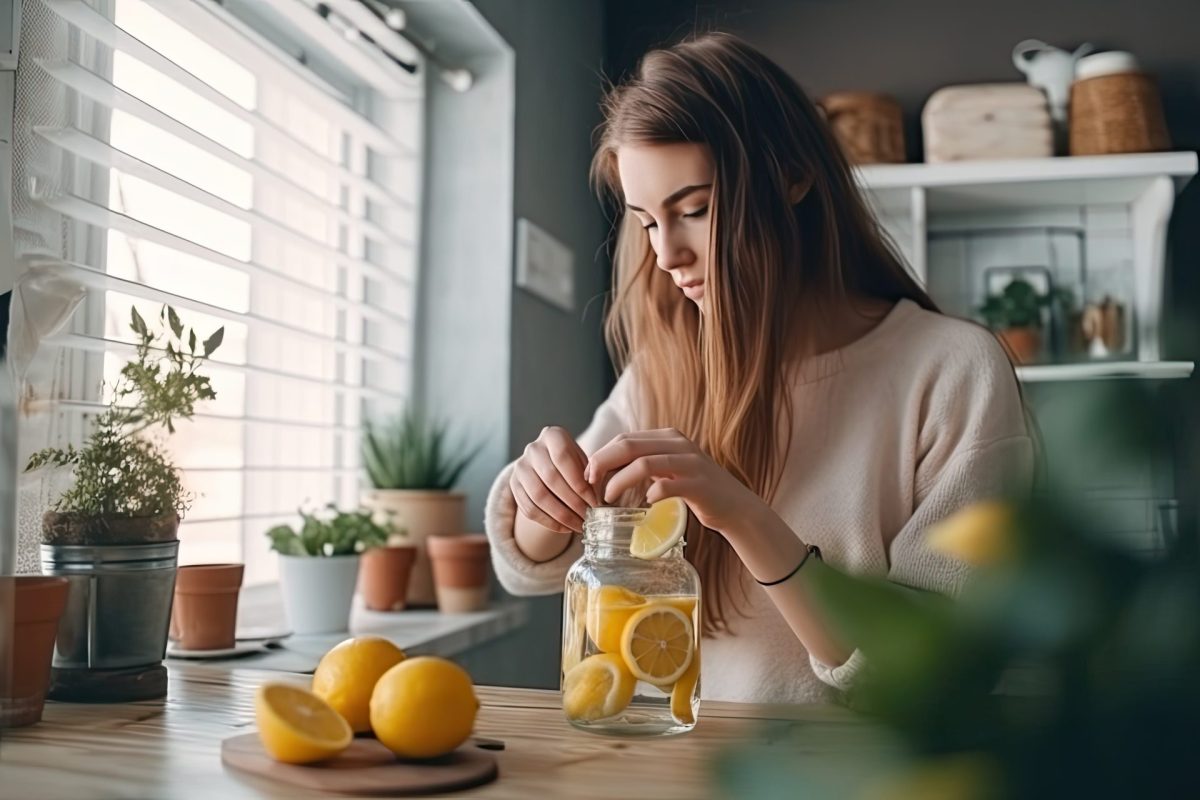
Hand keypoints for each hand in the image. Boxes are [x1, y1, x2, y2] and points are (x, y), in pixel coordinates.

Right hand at [510, 426, 598, 533]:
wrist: (551, 465)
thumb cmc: (575, 464)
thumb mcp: (585, 462)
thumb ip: (591, 475)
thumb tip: (595, 499)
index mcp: (552, 435)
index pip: (563, 458)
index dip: (580, 483)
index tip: (595, 502)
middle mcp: (533, 449)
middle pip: (551, 478)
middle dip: (573, 502)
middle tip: (589, 517)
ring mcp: (520, 468)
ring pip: (539, 496)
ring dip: (561, 516)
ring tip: (579, 525)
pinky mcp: (514, 486)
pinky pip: (529, 509)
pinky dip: (549, 522)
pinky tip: (565, 528)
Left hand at [584, 428, 770, 537]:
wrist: (735, 507)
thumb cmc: (696, 490)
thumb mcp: (669, 468)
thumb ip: (645, 461)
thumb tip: (606, 467)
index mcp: (668, 437)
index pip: (625, 439)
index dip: (602, 455)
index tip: (588, 475)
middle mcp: (679, 444)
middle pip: (629, 446)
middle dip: (603, 463)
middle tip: (590, 484)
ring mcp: (690, 463)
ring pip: (644, 464)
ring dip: (619, 481)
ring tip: (607, 498)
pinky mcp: (699, 485)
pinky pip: (667, 486)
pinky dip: (650, 494)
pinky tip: (644, 504)